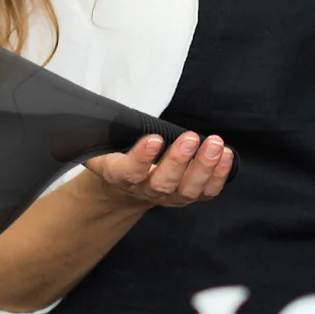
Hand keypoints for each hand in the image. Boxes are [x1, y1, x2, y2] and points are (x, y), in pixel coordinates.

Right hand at [83, 131, 232, 209]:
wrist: (126, 187)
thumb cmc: (117, 157)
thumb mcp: (100, 145)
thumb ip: (96, 134)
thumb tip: (88, 116)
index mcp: (120, 176)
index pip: (129, 172)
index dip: (141, 158)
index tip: (153, 139)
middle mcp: (145, 190)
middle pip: (163, 184)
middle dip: (178, 161)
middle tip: (190, 138)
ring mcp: (169, 196)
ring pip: (188, 190)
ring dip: (204, 167)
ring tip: (215, 145)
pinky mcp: (189, 196)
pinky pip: (206, 192)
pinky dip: (218, 176)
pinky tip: (226, 156)